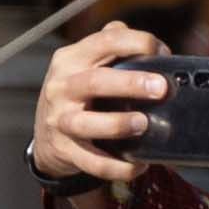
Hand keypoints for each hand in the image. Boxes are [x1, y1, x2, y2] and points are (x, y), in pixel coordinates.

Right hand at [24, 24, 172, 189]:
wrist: (46, 135)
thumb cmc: (76, 93)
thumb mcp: (84, 64)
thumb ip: (112, 49)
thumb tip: (153, 45)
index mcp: (71, 59)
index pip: (104, 41)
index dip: (137, 43)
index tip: (162, 54)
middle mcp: (62, 88)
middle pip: (94, 82)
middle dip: (129, 84)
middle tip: (160, 88)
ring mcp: (61, 121)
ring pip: (86, 123)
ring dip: (117, 124)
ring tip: (143, 124)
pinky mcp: (66, 151)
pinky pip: (92, 162)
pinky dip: (116, 167)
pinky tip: (139, 165)